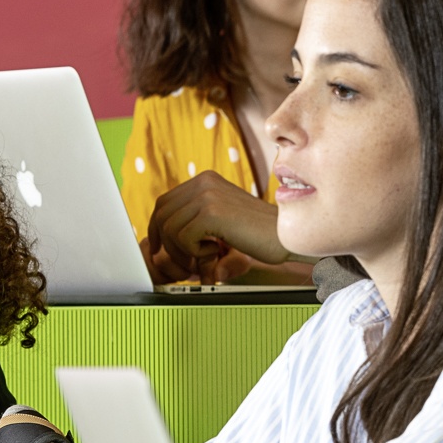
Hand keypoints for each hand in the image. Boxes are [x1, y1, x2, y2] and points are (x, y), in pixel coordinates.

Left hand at [145, 173, 288, 282]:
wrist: (285, 236)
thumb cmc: (258, 233)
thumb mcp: (222, 219)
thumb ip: (196, 219)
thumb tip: (161, 234)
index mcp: (206, 180)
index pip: (165, 202)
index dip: (157, 227)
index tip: (160, 248)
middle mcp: (204, 182)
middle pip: (161, 214)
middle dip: (165, 243)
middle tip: (182, 262)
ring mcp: (208, 195)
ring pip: (170, 229)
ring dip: (183, 252)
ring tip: (206, 258)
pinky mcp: (212, 212)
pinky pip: (183, 238)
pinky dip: (196, 253)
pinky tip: (216, 252)